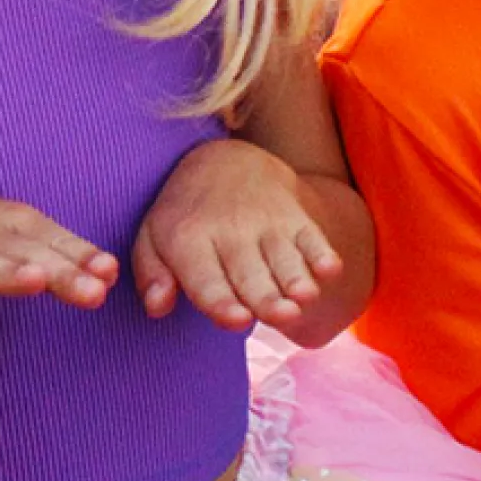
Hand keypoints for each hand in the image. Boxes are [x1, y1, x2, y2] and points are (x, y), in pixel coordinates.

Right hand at [0, 174, 117, 316]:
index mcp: (11, 222)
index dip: (81, 256)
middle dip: (62, 271)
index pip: (52, 239)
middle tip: (95, 290)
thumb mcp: (9, 230)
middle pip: (27, 254)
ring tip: (38, 281)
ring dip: (10, 272)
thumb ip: (56, 251)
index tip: (110, 273)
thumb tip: (109, 273)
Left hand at [131, 138, 344, 329]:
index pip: (206, 280)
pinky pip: (313, 237)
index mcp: (189, 241)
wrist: (225, 161)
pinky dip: (322, 253)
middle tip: (281, 315)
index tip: (238, 319)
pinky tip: (329, 269)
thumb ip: (151, 275)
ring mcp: (267, 223)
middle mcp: (230, 232)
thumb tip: (157, 306)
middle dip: (267, 297)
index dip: (222, 302)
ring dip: (297, 278)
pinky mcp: (297, 218)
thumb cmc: (185, 216)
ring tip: (305, 296)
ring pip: (285, 260)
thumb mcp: (153, 237)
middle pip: (251, 276)